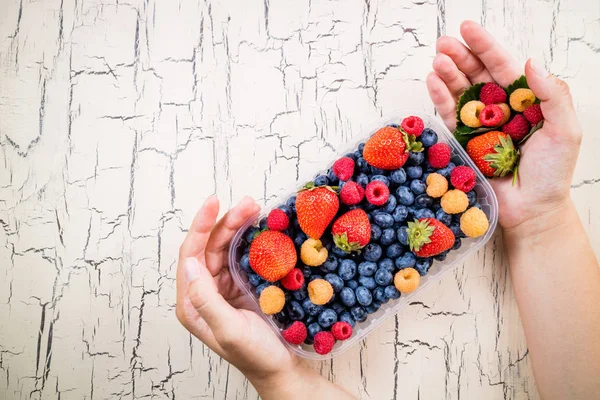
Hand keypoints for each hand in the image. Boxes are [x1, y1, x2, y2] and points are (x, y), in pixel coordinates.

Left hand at [175, 196, 300, 385]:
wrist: (281, 368)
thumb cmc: (256, 356)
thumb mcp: (230, 330)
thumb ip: (206, 299)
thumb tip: (190, 263)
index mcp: (192, 304)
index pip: (191, 256)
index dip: (201, 227)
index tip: (214, 203)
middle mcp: (203, 292)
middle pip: (209, 247)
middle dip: (225, 222)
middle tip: (248, 204)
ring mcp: (222, 288)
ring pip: (224, 248)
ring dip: (237, 227)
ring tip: (254, 208)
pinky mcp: (239, 286)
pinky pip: (240, 256)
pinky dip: (249, 239)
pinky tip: (259, 227)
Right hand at [426, 21, 582, 234]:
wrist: (531, 210)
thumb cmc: (552, 172)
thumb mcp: (565, 130)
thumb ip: (553, 95)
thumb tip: (530, 62)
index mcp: (525, 101)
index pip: (503, 67)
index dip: (485, 47)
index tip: (467, 29)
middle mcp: (500, 109)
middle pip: (477, 75)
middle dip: (460, 57)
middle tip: (443, 43)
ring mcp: (480, 125)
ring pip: (461, 92)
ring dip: (448, 74)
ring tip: (437, 60)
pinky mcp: (463, 142)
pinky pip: (450, 116)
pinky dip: (440, 99)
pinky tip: (433, 83)